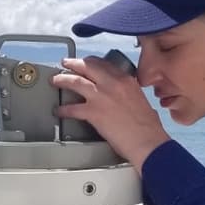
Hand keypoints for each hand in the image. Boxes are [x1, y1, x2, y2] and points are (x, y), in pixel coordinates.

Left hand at [52, 56, 170, 173]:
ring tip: (56, 81)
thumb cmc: (148, 127)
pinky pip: (72, 108)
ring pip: (76, 81)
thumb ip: (129, 94)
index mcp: (126, 80)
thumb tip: (123, 97)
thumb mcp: (141, 100)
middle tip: (66, 64)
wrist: (147, 142)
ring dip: (63, 79)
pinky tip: (59, 110)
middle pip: (87, 67)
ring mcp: (101, 97)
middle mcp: (112, 84)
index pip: (104, 64)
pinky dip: (63, 109)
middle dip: (73, 64)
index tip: (86, 63)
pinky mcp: (93, 113)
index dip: (91, 62)